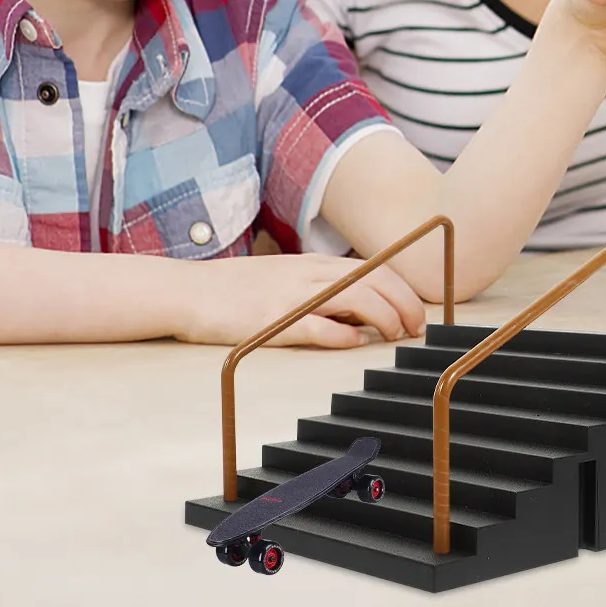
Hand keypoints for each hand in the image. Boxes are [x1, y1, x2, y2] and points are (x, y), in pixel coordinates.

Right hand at [175, 252, 427, 347]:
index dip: (402, 289)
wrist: (189, 291)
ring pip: (356, 296)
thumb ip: (320, 290)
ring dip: (384, 316)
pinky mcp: (273, 321)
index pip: (375, 268)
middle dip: (404, 304)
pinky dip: (342, 333)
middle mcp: (309, 274)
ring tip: (396, 334)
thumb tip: (357, 311)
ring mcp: (292, 296)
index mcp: (314, 264)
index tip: (415, 311)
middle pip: (375, 280)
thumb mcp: (285, 279)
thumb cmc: (236, 290)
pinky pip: (317, 325)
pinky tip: (356, 342)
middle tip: (416, 328)